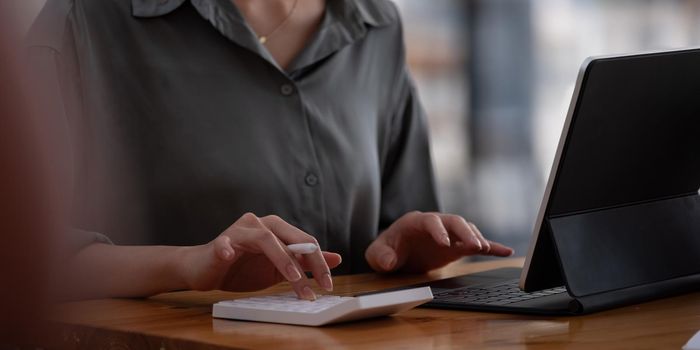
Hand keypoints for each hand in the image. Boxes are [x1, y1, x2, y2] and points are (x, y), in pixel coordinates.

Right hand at [177, 213, 340, 299]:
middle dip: (307, 263)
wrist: (206, 270)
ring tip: (294, 279)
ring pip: (266, 240)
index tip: (328, 284)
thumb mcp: (279, 267)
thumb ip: (305, 261)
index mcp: (276, 228)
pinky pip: (225, 244)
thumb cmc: (243, 267)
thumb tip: (335, 258)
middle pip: (290, 237)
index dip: (320, 262)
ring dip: (282, 260)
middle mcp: (260, 224)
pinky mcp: (220, 242)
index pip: (304, 241)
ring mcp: (239, 231)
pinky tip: (230, 257)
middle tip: (317, 286)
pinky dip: (227, 249)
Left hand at [365, 211, 512, 272]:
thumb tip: (389, 261)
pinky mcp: (456, 246)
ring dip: (477, 238)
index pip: (431, 221)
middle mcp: (436, 224)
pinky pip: (476, 245)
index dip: (438, 230)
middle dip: (465, 231)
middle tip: (475, 245)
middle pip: (455, 221)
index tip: (445, 244)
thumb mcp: (377, 254)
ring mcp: (448, 234)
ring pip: (467, 230)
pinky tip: (506, 252)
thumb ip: (380, 256)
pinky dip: (491, 247)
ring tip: (486, 249)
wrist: (395, 252)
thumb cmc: (387, 250)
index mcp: (416, 222)